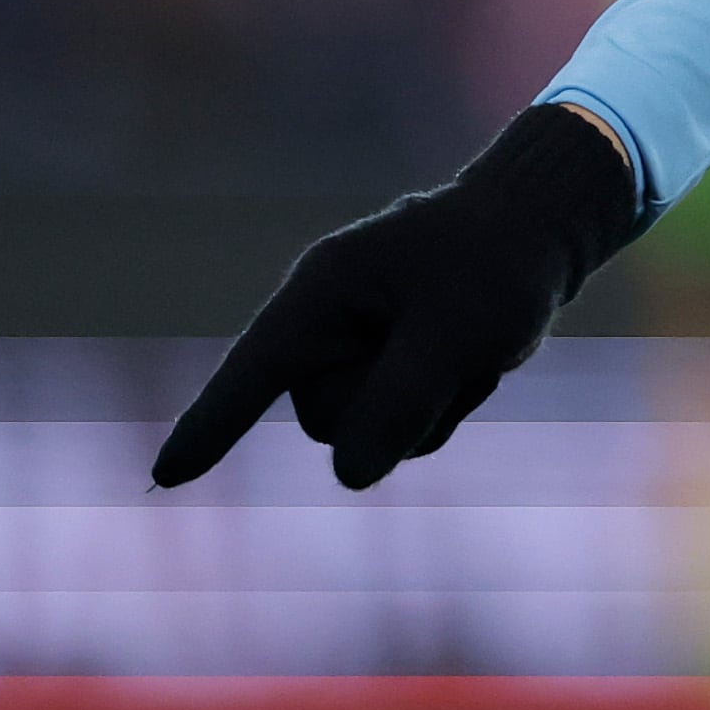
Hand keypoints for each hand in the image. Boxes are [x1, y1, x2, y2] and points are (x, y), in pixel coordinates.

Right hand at [152, 104, 645, 492]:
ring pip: (368, 436)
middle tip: (452, 342)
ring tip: (467, 345)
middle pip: (328, 421)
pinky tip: (472, 361)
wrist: (543, 232)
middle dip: (393, 406)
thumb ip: (401, 398)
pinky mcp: (389, 374)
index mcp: (323, 291)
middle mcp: (329, 325)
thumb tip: (350, 475)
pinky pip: (403, 432)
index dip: (211, 426)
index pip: (253, 370)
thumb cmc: (497, 264)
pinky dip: (445, 407)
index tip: (165, 477)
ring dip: (429, 408)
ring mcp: (358, 352)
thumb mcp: (458, 328)